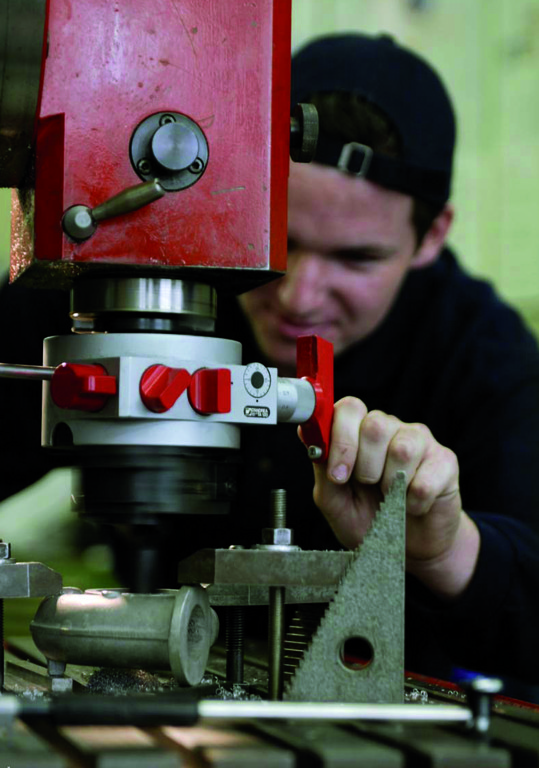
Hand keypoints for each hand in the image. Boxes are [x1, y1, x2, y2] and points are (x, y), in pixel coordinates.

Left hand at [303, 396, 479, 598]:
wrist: (410, 548)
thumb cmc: (370, 520)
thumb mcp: (335, 502)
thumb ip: (321, 472)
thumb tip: (311, 441)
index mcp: (358, 432)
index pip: (349, 408)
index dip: (341, 439)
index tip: (337, 474)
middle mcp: (389, 428)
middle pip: (375, 425)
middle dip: (365, 465)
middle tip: (367, 487)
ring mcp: (419, 441)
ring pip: (402, 449)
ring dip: (390, 485)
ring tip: (390, 498)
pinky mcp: (445, 460)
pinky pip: (424, 479)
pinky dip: (413, 503)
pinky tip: (413, 506)